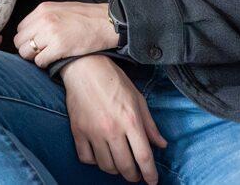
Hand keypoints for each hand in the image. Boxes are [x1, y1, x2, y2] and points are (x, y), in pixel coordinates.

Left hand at [14, 2, 118, 67]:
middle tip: (39, 53)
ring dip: (34, 58)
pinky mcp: (59, 47)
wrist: (108, 22)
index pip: (20, 28)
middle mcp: (44, 19)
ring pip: (26, 52)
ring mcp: (51, 33)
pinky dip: (44, 64)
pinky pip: (39, 61)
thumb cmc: (87, 17)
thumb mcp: (61, 9)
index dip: (27, 39)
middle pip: (19, 41)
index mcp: (43, 9)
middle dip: (27, 50)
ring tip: (47, 56)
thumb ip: (45, 17)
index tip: (36, 44)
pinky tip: (53, 61)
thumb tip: (32, 32)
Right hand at [60, 56, 166, 183]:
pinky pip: (86, 158)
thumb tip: (161, 145)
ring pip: (106, 166)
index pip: (144, 157)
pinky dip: (94, 161)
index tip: (152, 181)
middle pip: (125, 166)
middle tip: (136, 175)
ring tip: (119, 164)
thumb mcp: (138, 99)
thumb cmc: (114, 80)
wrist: (85, 66)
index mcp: (130, 120)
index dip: (150, 174)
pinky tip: (100, 155)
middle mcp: (112, 129)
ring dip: (115, 170)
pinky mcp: (78, 131)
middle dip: (133, 176)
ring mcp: (93, 132)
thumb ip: (150, 124)